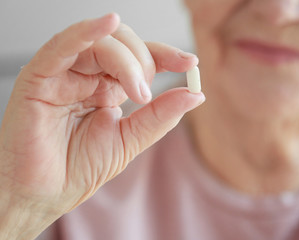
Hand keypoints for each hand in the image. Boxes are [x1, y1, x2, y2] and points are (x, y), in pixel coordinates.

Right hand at [0, 13, 203, 238]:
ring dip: (126, 60)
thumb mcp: (130, 140)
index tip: (189, 62)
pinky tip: (108, 23)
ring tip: (136, 92)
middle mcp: (86, 75)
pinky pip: (62, 45)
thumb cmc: (78, 169)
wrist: (45, 194)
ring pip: (100, 43)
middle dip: (143, 62)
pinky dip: (86, 31)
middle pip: (122, 44)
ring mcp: (63, 74)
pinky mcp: (39, 77)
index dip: (165, 55)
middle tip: (145, 95)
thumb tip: (196, 94)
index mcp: (106, 87)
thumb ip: (161, 116)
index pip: (139, 58)